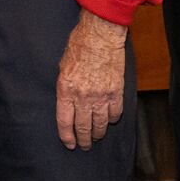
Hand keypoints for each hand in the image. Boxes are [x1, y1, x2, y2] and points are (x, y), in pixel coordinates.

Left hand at [55, 8, 127, 149]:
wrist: (100, 34)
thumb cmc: (79, 45)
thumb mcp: (63, 67)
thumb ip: (65, 87)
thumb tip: (68, 103)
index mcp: (66, 90)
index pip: (65, 122)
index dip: (67, 137)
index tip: (69, 144)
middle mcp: (83, 96)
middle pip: (83, 127)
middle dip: (83, 140)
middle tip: (84, 146)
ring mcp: (101, 95)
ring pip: (100, 124)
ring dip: (98, 133)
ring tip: (96, 137)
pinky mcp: (116, 91)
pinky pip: (115, 113)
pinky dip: (112, 119)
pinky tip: (109, 121)